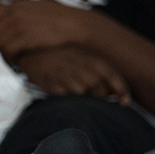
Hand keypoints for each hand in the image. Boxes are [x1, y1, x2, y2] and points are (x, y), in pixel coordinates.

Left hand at [0, 0, 101, 57]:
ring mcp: (18, 23)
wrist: (77, 25)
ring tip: (9, 62)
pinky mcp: (24, 36)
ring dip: (1, 54)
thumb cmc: (60, 21)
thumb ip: (20, 14)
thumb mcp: (37, 10)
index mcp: (15, 5)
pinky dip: (9, 58)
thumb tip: (6, 23)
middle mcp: (13, 12)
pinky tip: (16, 62)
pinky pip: (7, 50)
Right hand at [15, 47, 130, 104]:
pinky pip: (66, 98)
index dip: (122, 91)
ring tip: (70, 86)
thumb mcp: (82, 57)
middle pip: (100, 92)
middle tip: (89, 93)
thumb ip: (100, 72)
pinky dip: (65, 96)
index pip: (114, 77)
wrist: (31, 52)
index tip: (123, 102)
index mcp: (91, 59)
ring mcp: (66, 77)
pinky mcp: (52, 85)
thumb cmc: (60, 56)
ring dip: (80, 96)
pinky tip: (59, 87)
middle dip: (98, 96)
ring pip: (83, 96)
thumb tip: (115, 93)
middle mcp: (81, 68)